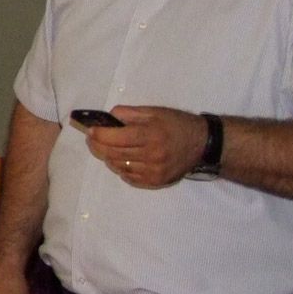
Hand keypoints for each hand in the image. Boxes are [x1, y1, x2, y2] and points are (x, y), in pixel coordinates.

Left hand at [83, 106, 206, 187]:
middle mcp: (152, 155)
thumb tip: (108, 117)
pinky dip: (121, 168)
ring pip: (119, 166)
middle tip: (92, 138)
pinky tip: (121, 160)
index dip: (99, 134)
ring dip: (108, 157)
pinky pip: (129, 178)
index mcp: (151, 135)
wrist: (202, 144)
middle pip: (113, 154)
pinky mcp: (156, 181)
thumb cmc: (177, 124)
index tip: (90, 130)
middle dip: (97, 145)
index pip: (115, 137)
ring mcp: (154, 171)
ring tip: (106, 148)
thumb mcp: (155, 111)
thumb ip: (129, 113)